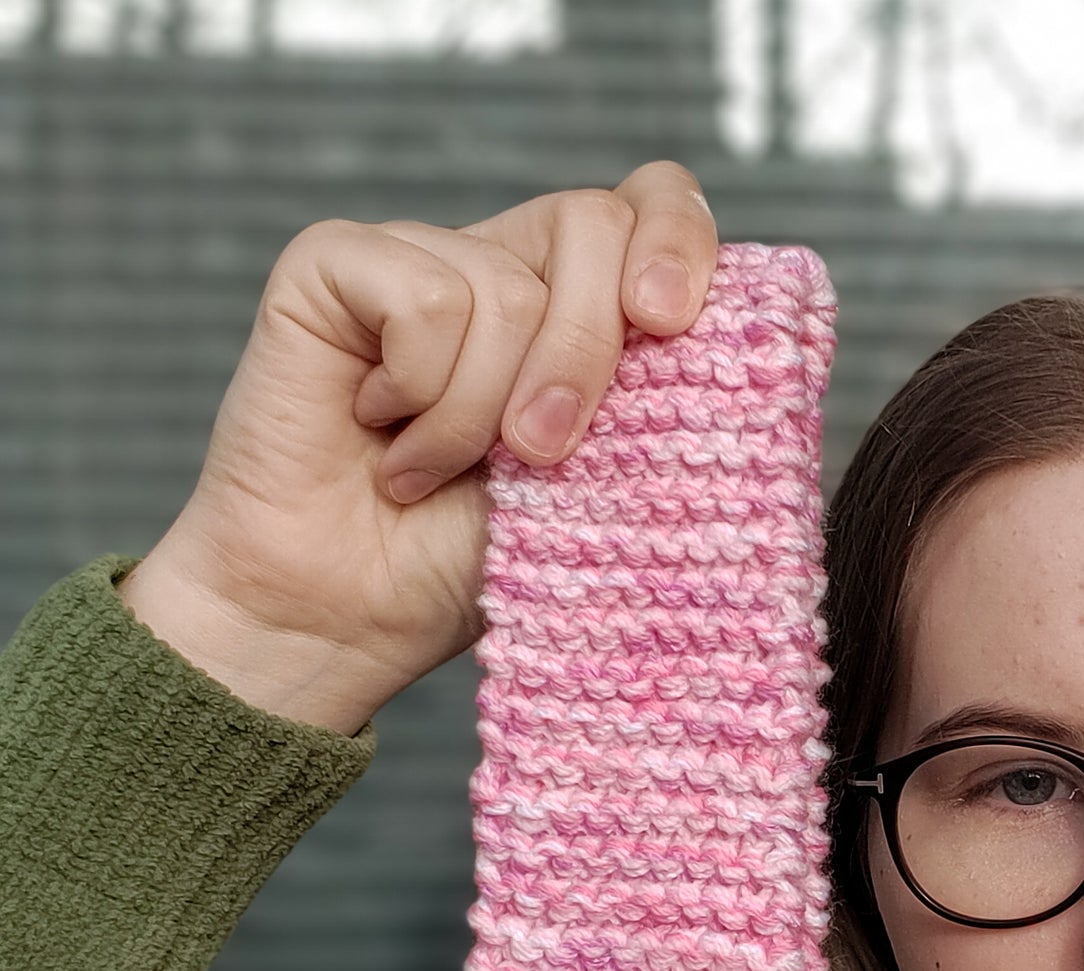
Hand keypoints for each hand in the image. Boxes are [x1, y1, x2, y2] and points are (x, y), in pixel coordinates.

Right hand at [117, 161, 719, 733]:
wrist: (353, 618)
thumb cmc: (478, 566)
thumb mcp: (604, 490)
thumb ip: (660, 407)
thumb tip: (716, 344)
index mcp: (584, 307)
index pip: (654, 204)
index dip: (676, 239)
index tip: (670, 318)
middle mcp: (506, 265)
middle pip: (592, 226)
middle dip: (585, 354)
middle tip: (538, 454)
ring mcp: (419, 256)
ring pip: (507, 288)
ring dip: (480, 415)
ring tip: (435, 473)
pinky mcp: (332, 265)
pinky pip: (422, 296)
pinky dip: (418, 393)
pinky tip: (384, 440)